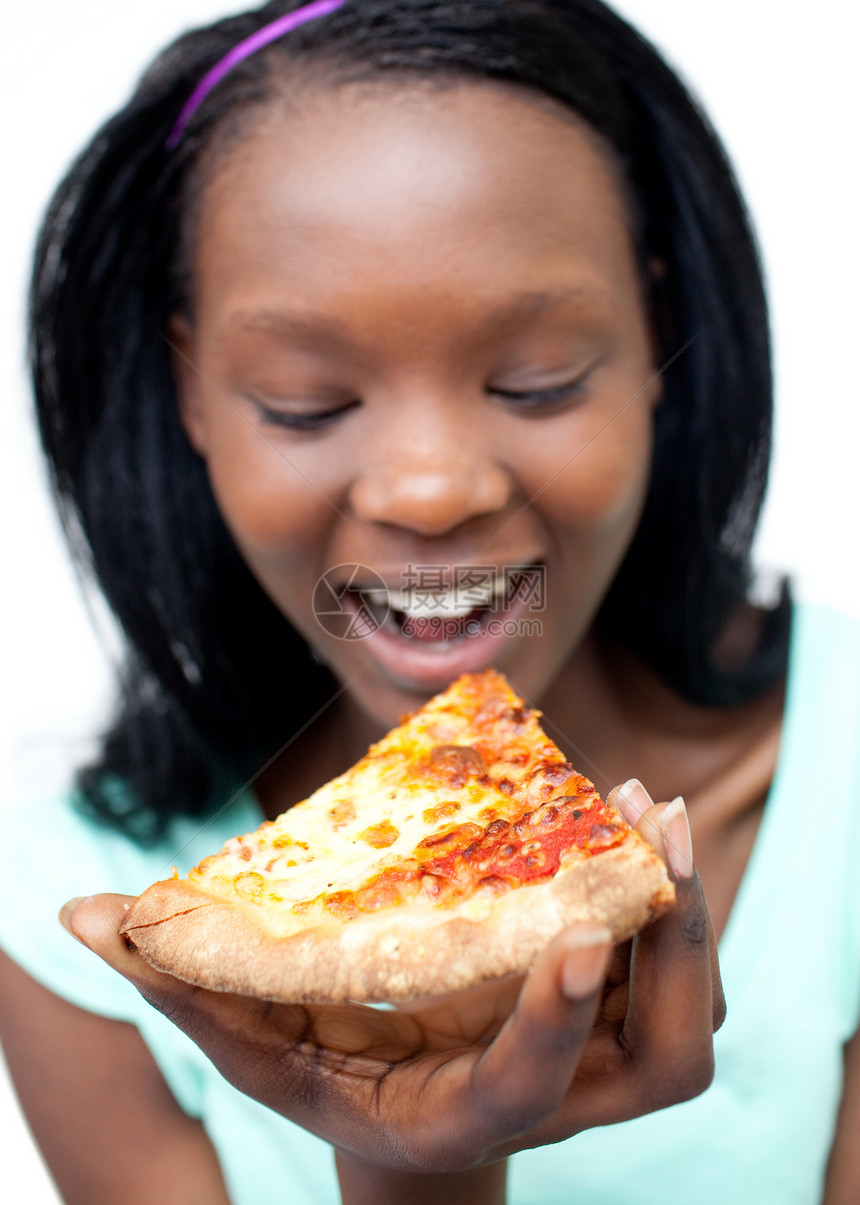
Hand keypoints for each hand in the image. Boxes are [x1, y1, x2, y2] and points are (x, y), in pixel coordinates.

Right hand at [60, 785, 722, 1177]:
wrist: (416, 1122)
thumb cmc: (329, 1082)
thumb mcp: (258, 1045)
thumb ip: (183, 985)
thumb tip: (77, 913)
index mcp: (462, 1115)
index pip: (524, 1089)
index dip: (554, 1023)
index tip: (583, 934)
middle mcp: (552, 1102)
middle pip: (659, 1056)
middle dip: (671, 947)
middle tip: (646, 825)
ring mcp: (595, 1069)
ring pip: (682, 1009)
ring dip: (682, 910)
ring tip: (645, 805)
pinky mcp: (613, 1024)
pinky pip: (669, 968)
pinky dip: (666, 897)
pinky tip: (631, 818)